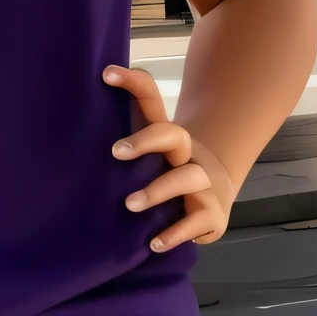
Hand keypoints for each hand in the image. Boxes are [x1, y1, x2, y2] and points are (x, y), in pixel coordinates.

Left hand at [102, 64, 233, 250]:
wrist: (212, 193)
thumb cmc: (167, 165)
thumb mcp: (149, 142)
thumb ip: (131, 108)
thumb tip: (104, 71)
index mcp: (172, 138)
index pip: (157, 113)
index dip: (135, 94)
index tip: (108, 87)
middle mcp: (190, 157)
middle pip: (177, 140)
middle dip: (148, 144)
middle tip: (115, 154)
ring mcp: (204, 187)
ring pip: (189, 182)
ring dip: (159, 192)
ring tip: (130, 206)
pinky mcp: (211, 217)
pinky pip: (196, 224)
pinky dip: (175, 235)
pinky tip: (153, 244)